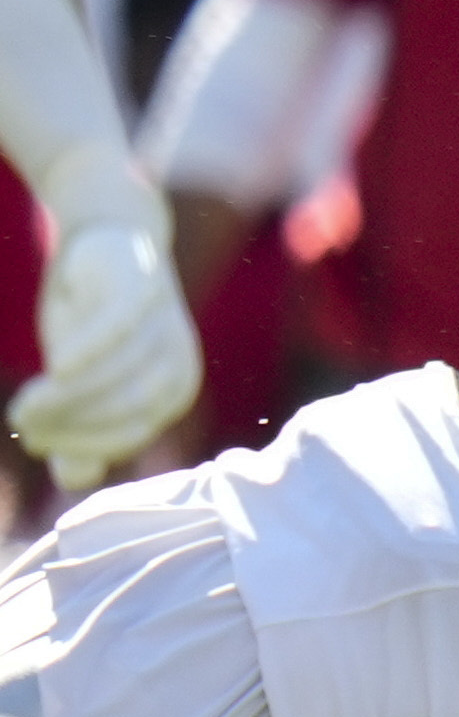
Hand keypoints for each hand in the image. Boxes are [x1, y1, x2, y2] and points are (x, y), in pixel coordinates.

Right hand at [11, 221, 203, 487]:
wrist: (107, 238)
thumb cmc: (93, 315)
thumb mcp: (84, 373)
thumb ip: (83, 420)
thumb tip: (73, 479)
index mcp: (171, 393)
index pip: (130, 434)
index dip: (82, 444)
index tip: (34, 442)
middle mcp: (178, 367)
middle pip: (127, 412)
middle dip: (73, 426)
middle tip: (23, 424)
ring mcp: (167, 330)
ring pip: (121, 377)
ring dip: (69, 398)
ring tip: (24, 406)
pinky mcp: (146, 292)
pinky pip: (121, 330)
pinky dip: (90, 351)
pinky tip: (57, 367)